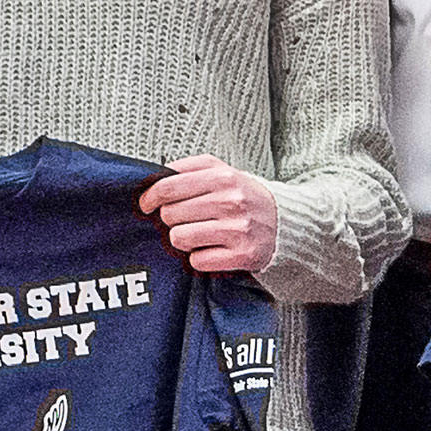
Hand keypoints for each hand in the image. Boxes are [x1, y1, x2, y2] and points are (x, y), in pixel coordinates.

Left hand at [142, 155, 280, 275]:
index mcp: (222, 176)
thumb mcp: (222, 172)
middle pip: (170, 214)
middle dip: (170, 219)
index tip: (146, 204)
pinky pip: (197, 260)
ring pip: (179, 238)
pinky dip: (199, 257)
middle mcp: (231, 201)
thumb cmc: (244, 197)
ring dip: (182, 239)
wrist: (285, 223)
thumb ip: (189, 169)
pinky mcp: (243, 255)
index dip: (149, 197)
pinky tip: (212, 249)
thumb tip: (153, 179)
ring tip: (197, 235)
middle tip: (182, 220)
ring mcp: (237, 229)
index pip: (168, 187)